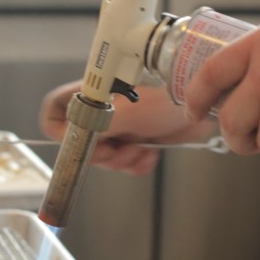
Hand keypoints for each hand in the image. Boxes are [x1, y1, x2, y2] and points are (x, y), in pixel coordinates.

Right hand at [39, 81, 213, 175]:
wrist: (204, 104)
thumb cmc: (168, 94)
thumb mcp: (125, 111)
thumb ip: (93, 125)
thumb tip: (70, 138)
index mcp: (93, 95)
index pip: (55, 112)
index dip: (61, 131)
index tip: (81, 144)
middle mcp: (103, 110)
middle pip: (81, 142)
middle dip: (101, 154)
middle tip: (118, 150)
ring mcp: (121, 125)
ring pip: (105, 156)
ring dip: (122, 161)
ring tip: (139, 150)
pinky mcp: (139, 138)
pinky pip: (127, 162)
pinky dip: (136, 164)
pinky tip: (149, 155)